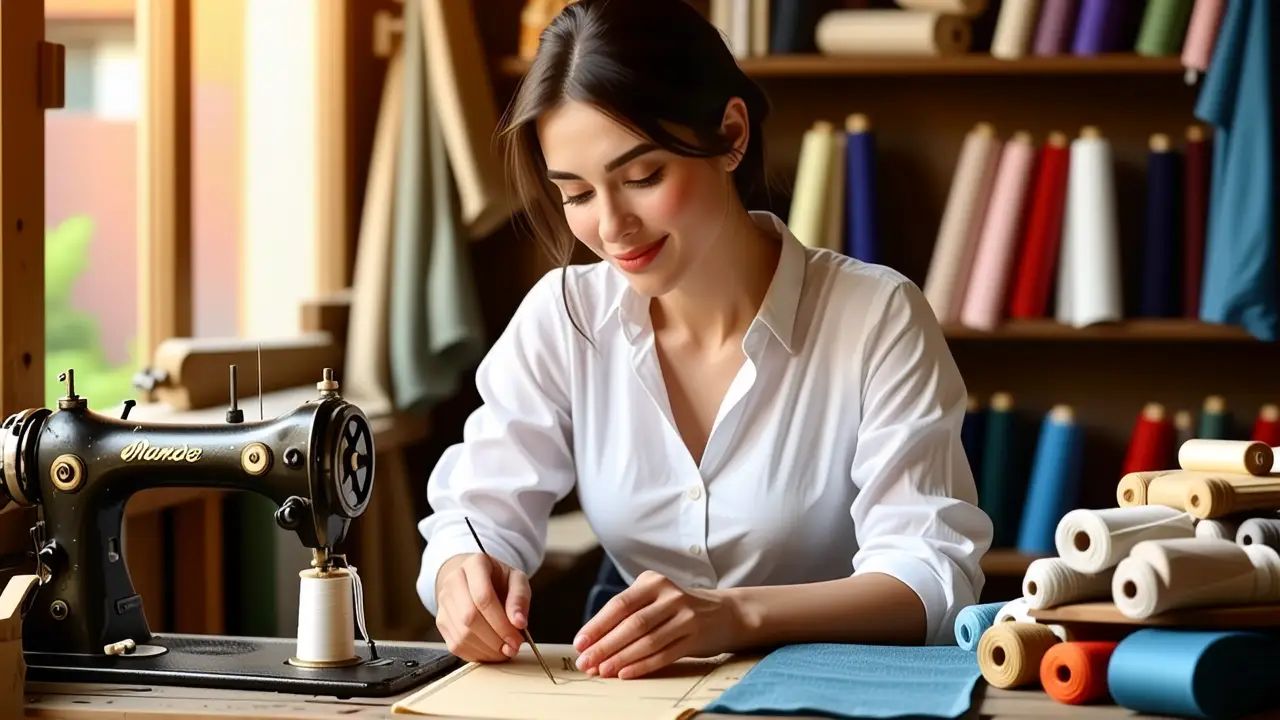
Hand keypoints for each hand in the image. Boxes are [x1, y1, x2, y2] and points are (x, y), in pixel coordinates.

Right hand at [434, 553, 531, 662]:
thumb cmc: (498, 580)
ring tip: (504, 651)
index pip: (483, 597)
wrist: (473, 579)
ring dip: (486, 650)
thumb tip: (519, 623)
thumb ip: (520, 598)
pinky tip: (490, 652)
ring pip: (461, 635)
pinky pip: (455, 645)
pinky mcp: (440, 621)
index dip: (501, 623)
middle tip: (512, 648)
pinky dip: (475, 654)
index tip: (516, 639)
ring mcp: (443, 602)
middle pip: (469, 618)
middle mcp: (453, 581)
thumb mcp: (516, 580)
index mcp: (474, 565)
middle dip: (494, 639)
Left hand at [572, 571, 741, 679]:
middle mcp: (670, 595)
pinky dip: (643, 666)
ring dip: (621, 659)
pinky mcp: (695, 635)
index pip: (619, 605)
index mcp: (653, 582)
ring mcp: (685, 615)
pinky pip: (664, 654)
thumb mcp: (654, 598)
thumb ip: (628, 613)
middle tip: (586, 663)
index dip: (597, 625)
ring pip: (647, 641)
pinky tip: (626, 674)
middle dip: (605, 646)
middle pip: (631, 624)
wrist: (723, 612)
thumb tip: (592, 641)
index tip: (580, 643)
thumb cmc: (677, 608)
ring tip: (602, 671)